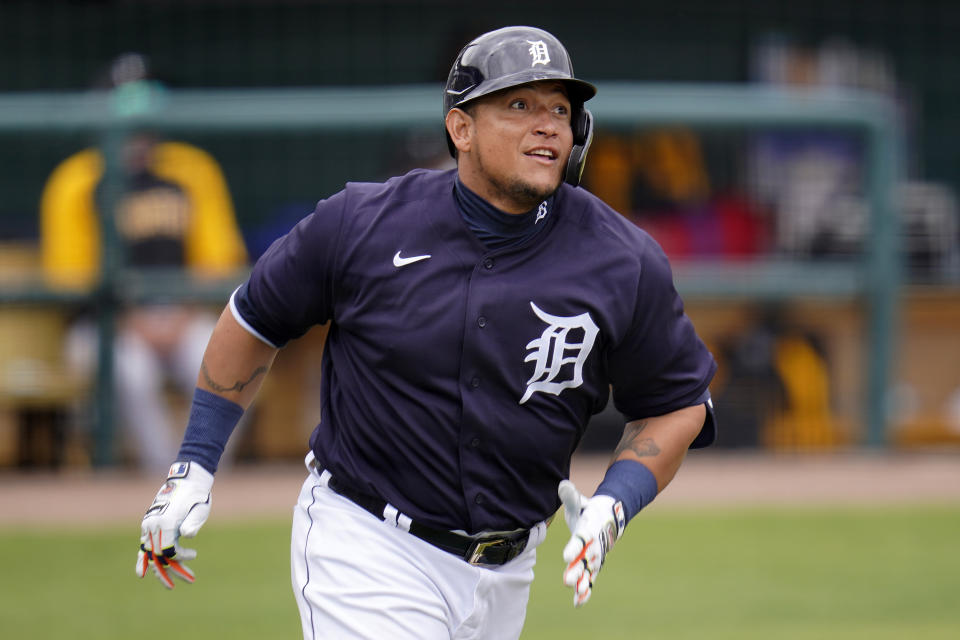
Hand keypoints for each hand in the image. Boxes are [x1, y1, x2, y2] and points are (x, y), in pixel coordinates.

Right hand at [136, 461, 213, 588]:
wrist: (186, 479)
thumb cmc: (197, 496)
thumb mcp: (200, 508)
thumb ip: (194, 522)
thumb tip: (188, 535)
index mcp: (166, 522)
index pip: (169, 550)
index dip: (181, 557)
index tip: (194, 554)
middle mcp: (153, 524)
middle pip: (158, 555)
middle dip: (172, 570)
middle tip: (189, 579)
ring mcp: (149, 523)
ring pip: (148, 552)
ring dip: (159, 567)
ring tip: (168, 583)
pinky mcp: (148, 523)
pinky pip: (143, 544)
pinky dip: (143, 559)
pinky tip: (142, 572)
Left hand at [558, 479, 625, 606]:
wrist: (610, 518)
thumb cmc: (589, 510)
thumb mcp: (580, 502)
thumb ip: (570, 496)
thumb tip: (562, 484)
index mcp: (589, 530)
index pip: (581, 539)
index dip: (574, 548)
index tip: (566, 558)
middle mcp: (593, 546)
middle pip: (585, 560)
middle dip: (576, 571)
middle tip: (566, 581)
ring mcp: (595, 558)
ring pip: (589, 573)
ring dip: (581, 583)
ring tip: (573, 594)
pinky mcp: (594, 565)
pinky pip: (590, 580)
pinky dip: (585, 591)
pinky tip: (577, 603)